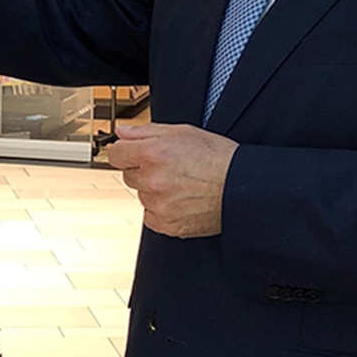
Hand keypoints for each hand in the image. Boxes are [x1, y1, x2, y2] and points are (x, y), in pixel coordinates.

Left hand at [107, 123, 237, 237]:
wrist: (241, 186)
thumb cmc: (218, 157)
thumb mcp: (182, 132)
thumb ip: (145, 131)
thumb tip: (122, 132)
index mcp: (152, 154)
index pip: (115, 155)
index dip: (126, 152)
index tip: (133, 154)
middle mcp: (152, 180)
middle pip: (128, 176)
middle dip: (143, 171)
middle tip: (168, 168)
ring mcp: (159, 204)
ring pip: (141, 196)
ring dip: (153, 191)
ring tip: (180, 184)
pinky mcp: (168, 225)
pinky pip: (151, 217)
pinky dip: (162, 210)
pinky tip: (180, 200)